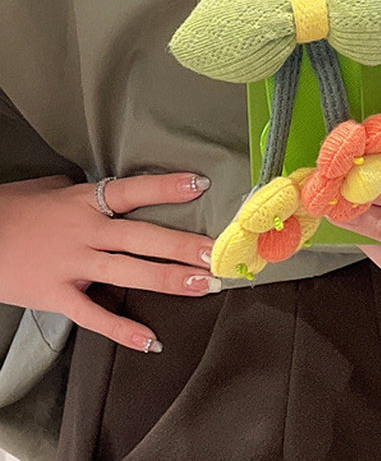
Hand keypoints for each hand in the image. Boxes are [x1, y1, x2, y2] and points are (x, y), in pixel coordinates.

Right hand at [0, 173, 216, 352]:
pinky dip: (122, 330)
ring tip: (204, 285)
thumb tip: (120, 193)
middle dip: (182, 246)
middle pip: (141, 237)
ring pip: (128, 272)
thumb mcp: (54, 189)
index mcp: (85, 202)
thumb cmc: (15, 209)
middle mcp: (85, 232)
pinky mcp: (57, 296)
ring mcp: (72, 265)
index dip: (167, 188)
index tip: (200, 186)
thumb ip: (90, 192)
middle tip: (215, 253)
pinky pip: (93, 316)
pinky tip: (151, 341)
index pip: (133, 190)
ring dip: (169, 280)